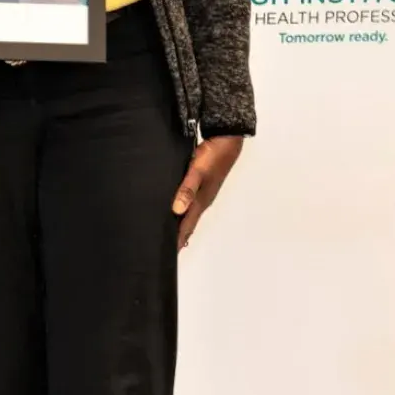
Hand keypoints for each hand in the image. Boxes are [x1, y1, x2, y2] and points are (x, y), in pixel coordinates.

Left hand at [172, 136, 243, 250]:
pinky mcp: (202, 184)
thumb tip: (177, 210)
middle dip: (179, 236)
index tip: (170, 253)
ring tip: (170, 234)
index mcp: (201, 201)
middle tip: (167, 248)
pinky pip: (190, 203)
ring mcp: (204, 193)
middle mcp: (203, 200)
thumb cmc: (213, 156)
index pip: (187, 226)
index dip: (178, 240)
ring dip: (181, 224)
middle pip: (189, 223)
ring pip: (190, 214)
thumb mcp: (198, 172)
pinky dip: (183, 210)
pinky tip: (177, 209)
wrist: (227, 141)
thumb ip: (187, 190)